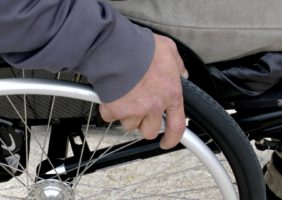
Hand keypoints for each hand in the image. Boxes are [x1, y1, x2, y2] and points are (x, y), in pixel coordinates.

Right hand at [99, 34, 187, 148]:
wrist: (117, 49)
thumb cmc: (142, 48)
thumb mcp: (169, 51)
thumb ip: (177, 65)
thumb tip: (182, 73)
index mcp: (170, 95)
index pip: (176, 126)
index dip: (172, 138)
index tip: (166, 142)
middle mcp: (153, 107)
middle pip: (149, 131)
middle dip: (144, 124)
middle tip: (139, 111)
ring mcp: (134, 111)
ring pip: (130, 125)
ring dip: (127, 115)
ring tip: (124, 97)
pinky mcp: (115, 110)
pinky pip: (111, 117)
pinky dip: (110, 109)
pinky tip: (112, 95)